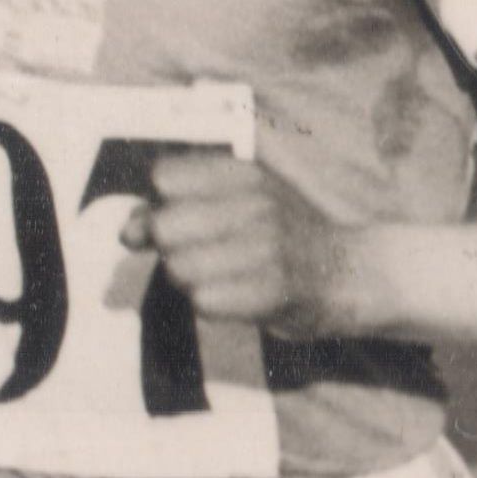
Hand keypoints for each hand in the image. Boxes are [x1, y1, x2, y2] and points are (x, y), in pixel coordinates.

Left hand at [128, 147, 350, 334]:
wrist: (348, 272)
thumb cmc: (283, 237)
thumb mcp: (239, 202)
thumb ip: (178, 207)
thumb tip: (128, 229)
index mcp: (244, 173)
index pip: (164, 176)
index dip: (161, 202)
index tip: (182, 216)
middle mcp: (255, 203)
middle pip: (164, 226)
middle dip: (171, 247)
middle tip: (203, 255)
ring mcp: (266, 247)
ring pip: (178, 268)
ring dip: (190, 280)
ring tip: (223, 276)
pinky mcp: (273, 290)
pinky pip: (204, 301)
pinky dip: (212, 304)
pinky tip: (236, 296)